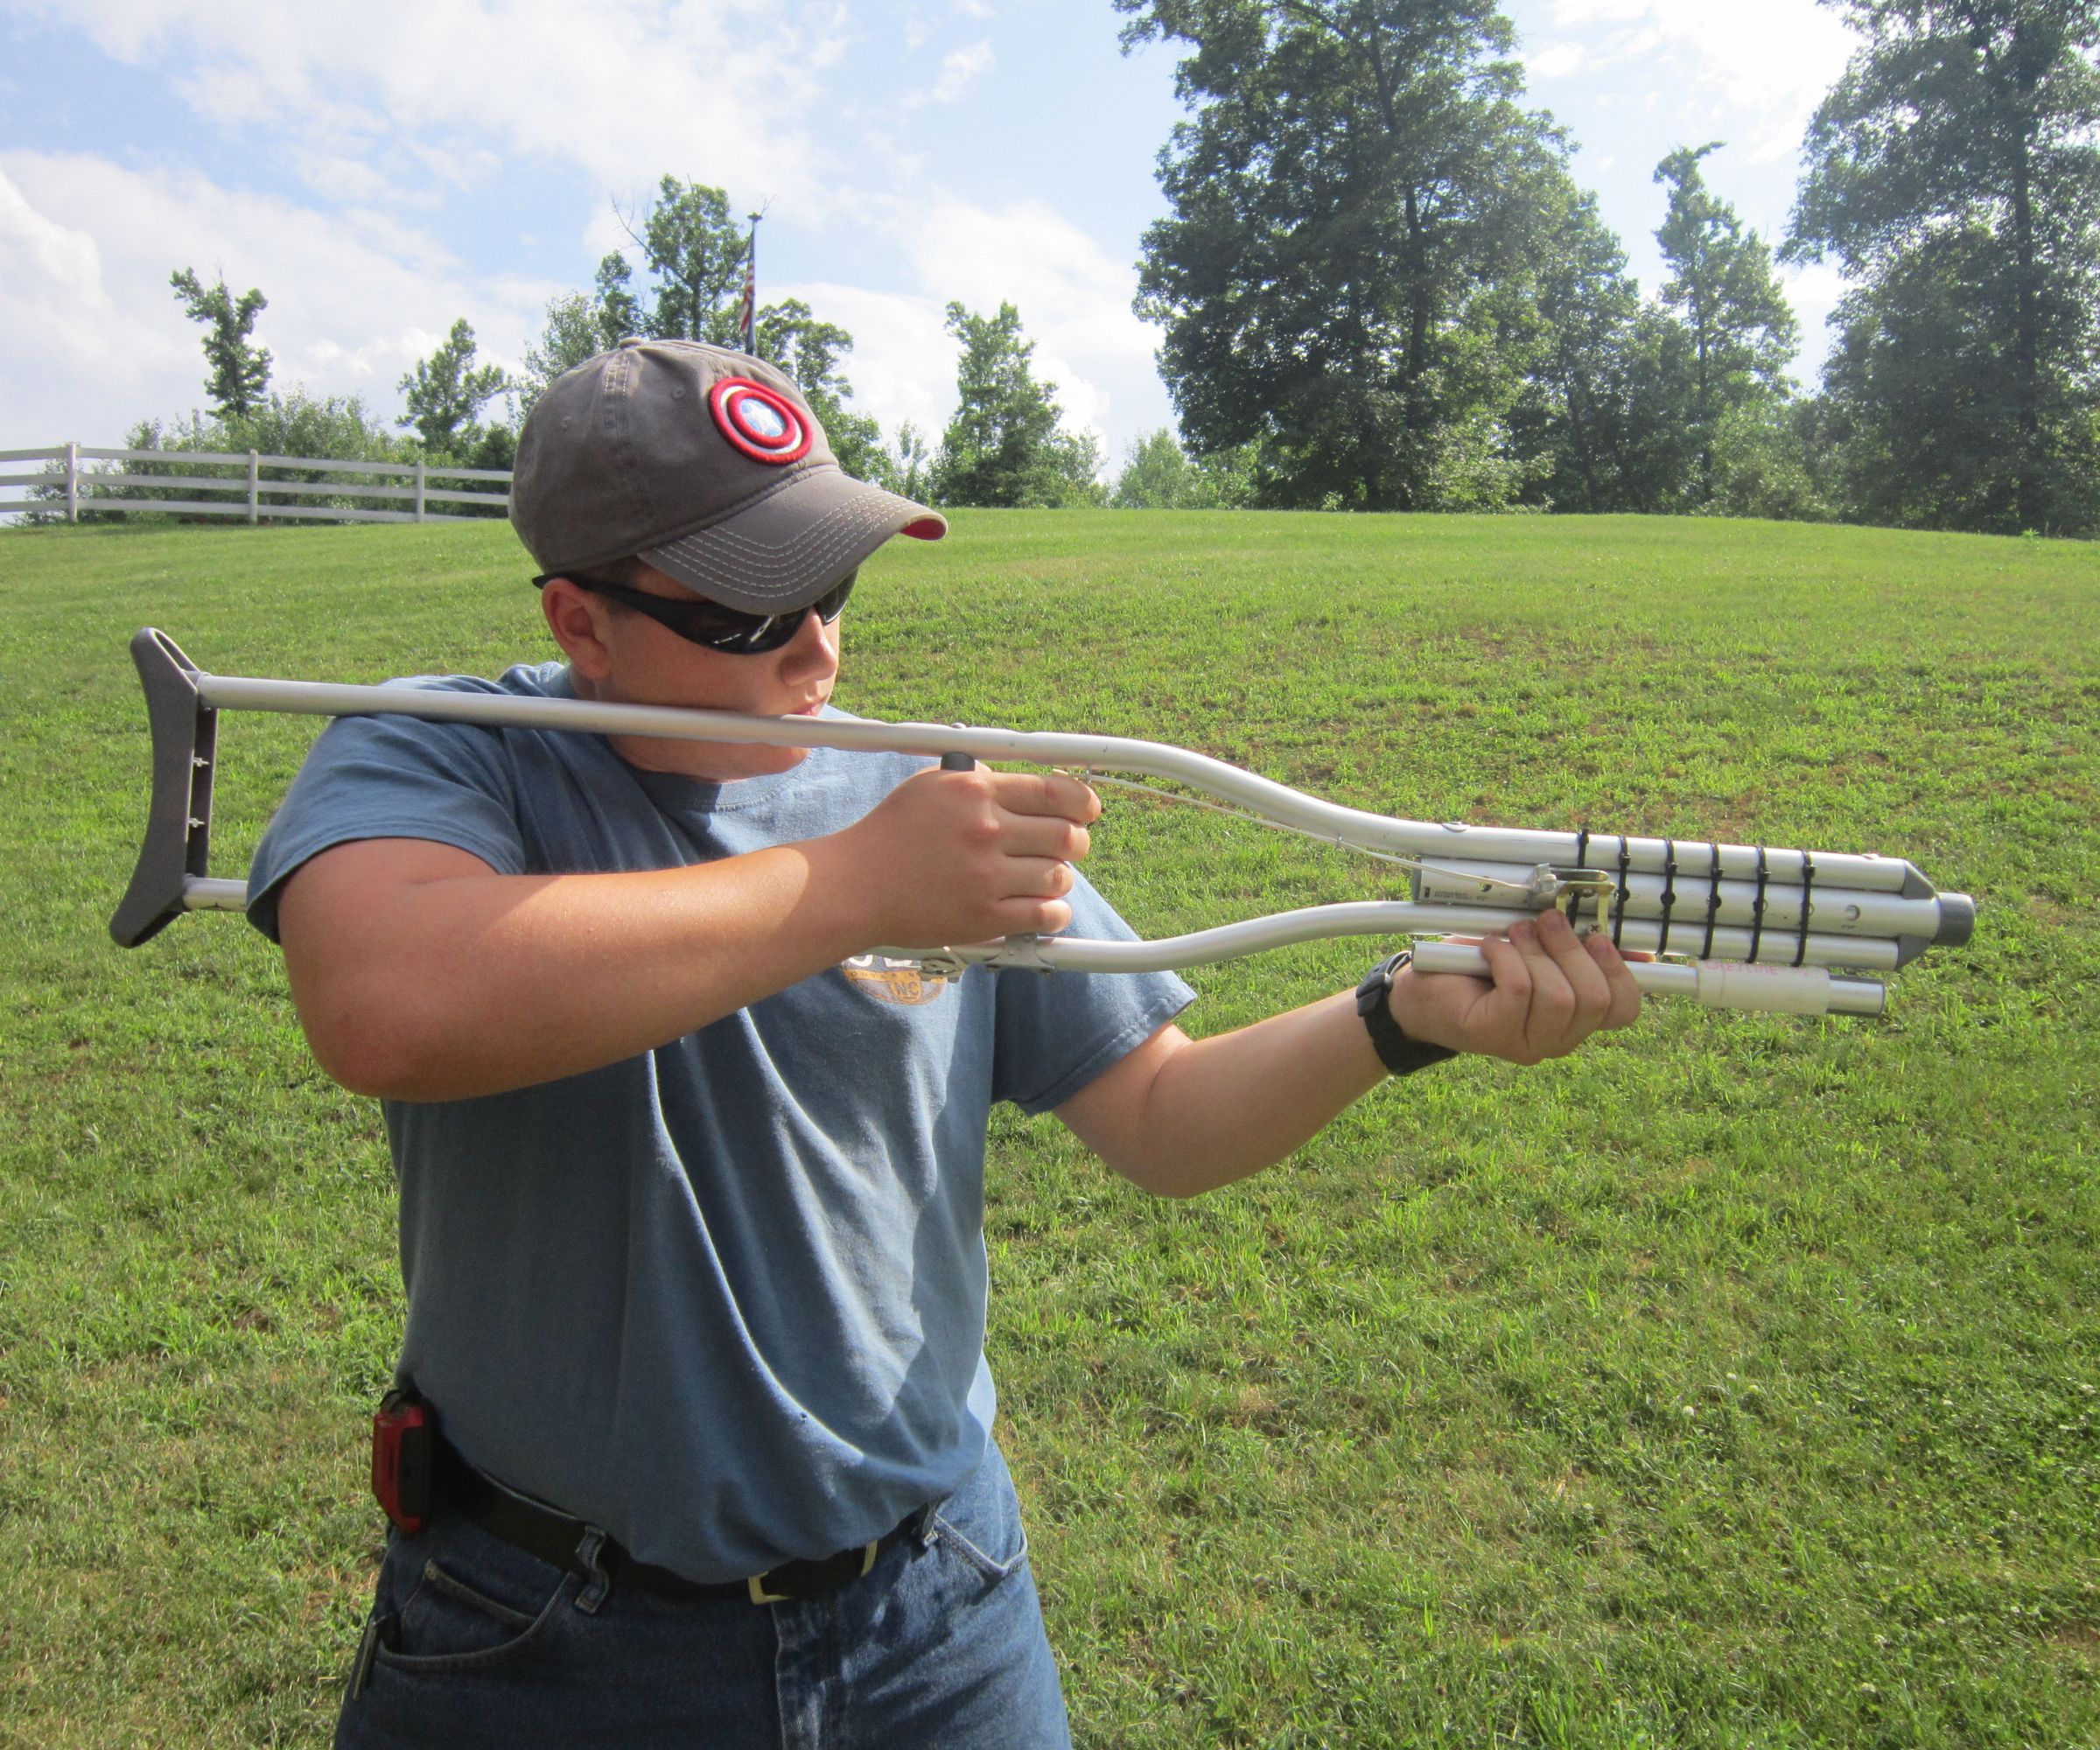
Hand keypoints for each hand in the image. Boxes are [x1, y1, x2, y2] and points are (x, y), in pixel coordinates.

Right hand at [830, 761, 1100, 946]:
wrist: (856, 885)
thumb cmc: (890, 834)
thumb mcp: (930, 786)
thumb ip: (977, 778)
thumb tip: (1024, 781)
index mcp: (975, 791)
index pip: (1054, 791)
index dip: (1083, 802)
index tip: (1088, 811)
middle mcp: (985, 830)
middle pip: (1066, 835)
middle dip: (1076, 842)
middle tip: (1067, 846)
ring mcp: (985, 875)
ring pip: (1059, 877)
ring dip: (1059, 879)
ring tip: (1044, 878)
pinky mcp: (984, 916)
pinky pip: (1045, 915)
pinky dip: (1054, 913)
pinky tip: (1045, 908)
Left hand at [1388, 910, 1642, 1065]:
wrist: (1421, 991)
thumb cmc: (1481, 967)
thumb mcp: (1537, 951)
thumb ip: (1580, 951)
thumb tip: (1634, 947)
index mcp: (1576, 1019)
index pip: (1624, 1010)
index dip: (1621, 971)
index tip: (1600, 937)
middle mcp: (1557, 1039)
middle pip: (1594, 999)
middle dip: (1571, 949)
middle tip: (1546, 921)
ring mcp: (1526, 1043)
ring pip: (1558, 997)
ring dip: (1536, 952)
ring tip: (1513, 933)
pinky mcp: (1494, 1035)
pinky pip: (1519, 990)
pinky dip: (1505, 957)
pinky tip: (1489, 948)